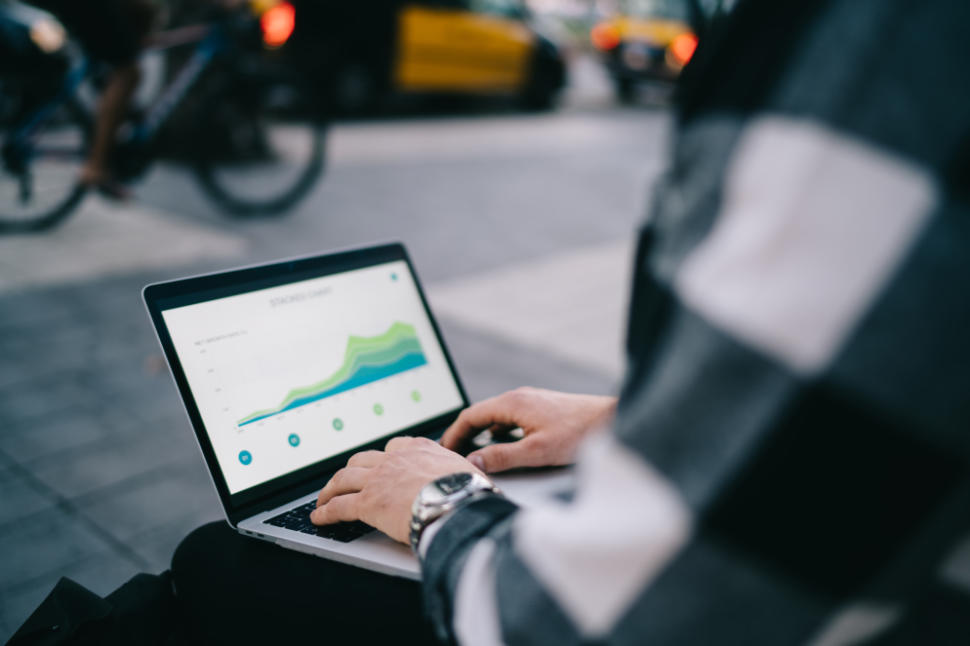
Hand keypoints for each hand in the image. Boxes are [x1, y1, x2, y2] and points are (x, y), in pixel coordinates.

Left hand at [310, 436, 484, 543]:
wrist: (457, 503)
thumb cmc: (468, 492)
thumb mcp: (467, 472)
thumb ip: (459, 472)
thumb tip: (473, 480)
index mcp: (419, 449)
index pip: (394, 447)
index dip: (382, 458)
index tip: (379, 464)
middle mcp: (395, 460)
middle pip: (362, 460)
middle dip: (350, 470)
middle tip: (344, 481)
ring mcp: (378, 479)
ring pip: (344, 479)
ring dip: (330, 489)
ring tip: (323, 499)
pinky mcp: (368, 502)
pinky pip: (339, 506)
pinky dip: (326, 512)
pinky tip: (319, 518)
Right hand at [440, 387, 616, 473]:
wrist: (610, 419)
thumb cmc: (578, 433)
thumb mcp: (536, 451)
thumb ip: (502, 456)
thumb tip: (473, 461)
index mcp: (512, 403)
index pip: (470, 415)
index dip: (453, 434)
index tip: (443, 450)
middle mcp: (519, 397)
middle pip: (481, 414)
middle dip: (464, 435)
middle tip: (453, 454)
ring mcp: (531, 401)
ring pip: (496, 417)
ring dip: (482, 434)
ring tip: (473, 453)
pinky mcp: (542, 408)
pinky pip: (510, 418)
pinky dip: (498, 432)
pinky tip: (503, 446)